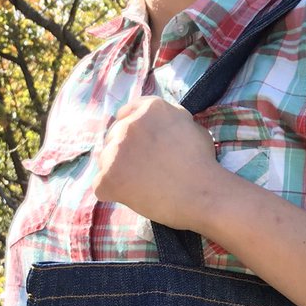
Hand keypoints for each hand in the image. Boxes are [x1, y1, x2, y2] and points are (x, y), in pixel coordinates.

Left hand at [92, 94, 221, 230]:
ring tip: (142, 186)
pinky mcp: (108, 177)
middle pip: (114, 137)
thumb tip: (159, 126)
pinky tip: (134, 197)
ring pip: (105, 160)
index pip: (126, 114)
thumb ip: (169, 121)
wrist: (204, 195)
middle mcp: (128, 124)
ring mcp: (115, 151)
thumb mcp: (191, 126)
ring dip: (118, 171)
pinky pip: (101, 185)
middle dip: (125, 152)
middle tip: (145, 171)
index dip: (133, 133)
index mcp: (149, 108)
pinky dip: (114, 193)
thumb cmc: (203, 164)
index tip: (141, 148)